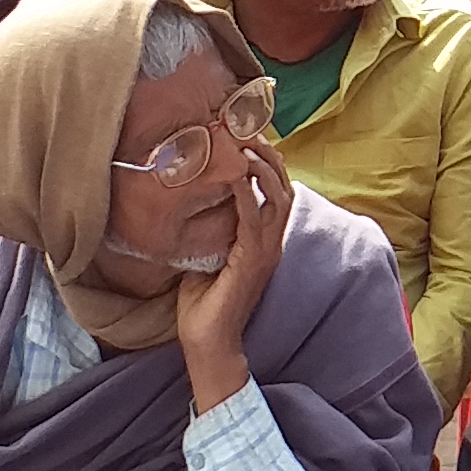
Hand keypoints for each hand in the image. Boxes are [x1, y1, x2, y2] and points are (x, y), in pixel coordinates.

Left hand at [177, 139, 294, 409]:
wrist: (207, 343)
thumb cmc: (203, 304)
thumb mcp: (205, 256)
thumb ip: (208, 230)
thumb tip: (187, 201)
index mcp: (263, 240)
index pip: (276, 190)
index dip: (267, 160)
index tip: (247, 134)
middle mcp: (271, 242)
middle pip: (283, 185)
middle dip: (269, 153)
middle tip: (248, 127)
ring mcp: (266, 251)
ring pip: (277, 196)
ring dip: (263, 165)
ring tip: (245, 140)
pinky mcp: (253, 261)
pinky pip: (254, 218)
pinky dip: (248, 192)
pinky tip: (236, 172)